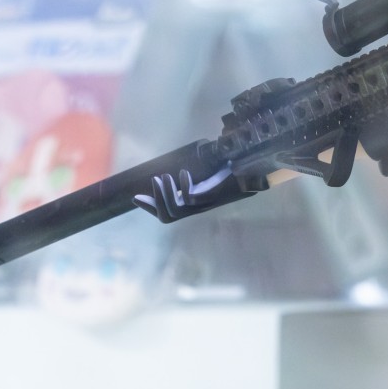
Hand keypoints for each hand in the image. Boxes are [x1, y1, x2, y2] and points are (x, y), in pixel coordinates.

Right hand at [135, 164, 263, 222]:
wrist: (251, 171)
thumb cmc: (228, 173)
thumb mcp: (204, 177)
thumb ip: (188, 180)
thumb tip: (168, 172)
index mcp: (192, 205)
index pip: (167, 215)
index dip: (150, 209)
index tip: (136, 198)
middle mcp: (197, 208)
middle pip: (168, 217)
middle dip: (155, 201)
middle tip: (154, 180)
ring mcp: (205, 204)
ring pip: (178, 210)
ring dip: (166, 195)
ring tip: (164, 177)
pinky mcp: (213, 197)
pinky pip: (193, 199)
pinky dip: (185, 187)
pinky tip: (184, 173)